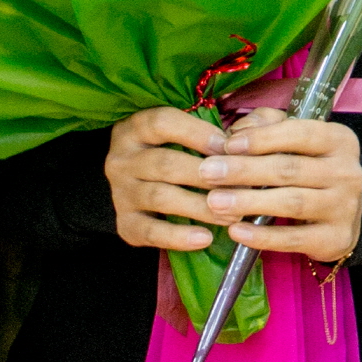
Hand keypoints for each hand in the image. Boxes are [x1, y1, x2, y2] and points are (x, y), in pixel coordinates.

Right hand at [105, 107, 230, 252]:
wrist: (140, 186)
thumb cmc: (174, 152)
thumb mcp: (184, 133)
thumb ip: (209, 134)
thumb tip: (240, 142)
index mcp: (134, 128)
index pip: (162, 123)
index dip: (198, 134)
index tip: (229, 147)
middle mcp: (121, 159)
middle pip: (165, 163)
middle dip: (207, 176)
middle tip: (241, 187)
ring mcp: (120, 192)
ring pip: (160, 197)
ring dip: (200, 207)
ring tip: (232, 216)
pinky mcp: (125, 223)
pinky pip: (150, 232)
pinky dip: (179, 237)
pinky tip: (205, 238)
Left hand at [202, 111, 361, 262]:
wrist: (343, 217)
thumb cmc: (310, 170)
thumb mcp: (297, 142)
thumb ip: (268, 126)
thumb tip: (238, 130)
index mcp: (339, 140)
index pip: (299, 133)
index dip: (261, 139)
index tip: (226, 145)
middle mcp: (347, 171)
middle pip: (289, 169)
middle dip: (244, 170)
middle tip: (208, 173)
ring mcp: (344, 207)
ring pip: (291, 202)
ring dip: (249, 202)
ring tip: (215, 202)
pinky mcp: (335, 238)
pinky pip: (293, 238)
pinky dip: (262, 236)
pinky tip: (236, 231)